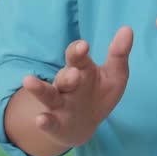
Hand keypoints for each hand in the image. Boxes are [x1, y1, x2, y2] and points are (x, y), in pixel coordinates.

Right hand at [16, 27, 133, 149]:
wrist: (84, 126)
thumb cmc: (99, 94)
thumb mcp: (114, 75)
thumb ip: (119, 54)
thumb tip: (127, 29)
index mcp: (81, 70)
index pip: (77, 57)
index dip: (78, 51)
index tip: (84, 45)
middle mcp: (67, 85)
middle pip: (64, 77)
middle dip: (67, 74)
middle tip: (73, 74)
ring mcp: (60, 105)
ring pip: (49, 95)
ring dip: (40, 89)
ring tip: (29, 81)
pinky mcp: (56, 125)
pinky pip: (49, 123)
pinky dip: (44, 122)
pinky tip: (40, 119)